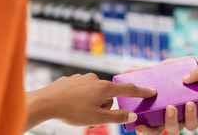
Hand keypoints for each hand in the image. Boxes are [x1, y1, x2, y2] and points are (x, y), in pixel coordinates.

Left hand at [24, 72, 155, 130]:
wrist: (45, 102)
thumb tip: (132, 115)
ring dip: (91, 106)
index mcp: (104, 88)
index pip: (128, 89)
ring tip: (79, 116)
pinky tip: (71, 106)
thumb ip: (117, 117)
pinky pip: (82, 91)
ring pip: (94, 95)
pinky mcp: (71, 80)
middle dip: (103, 109)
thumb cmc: (71, 111)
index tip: (152, 91)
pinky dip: (81, 101)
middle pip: (108, 97)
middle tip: (92, 120)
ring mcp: (82, 78)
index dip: (141, 92)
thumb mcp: (97, 118)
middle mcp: (95, 79)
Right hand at [135, 57, 197, 134]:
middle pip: (157, 130)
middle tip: (143, 126)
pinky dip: (189, 115)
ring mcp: (185, 117)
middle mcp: (172, 114)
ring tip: (171, 107)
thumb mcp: (168, 67)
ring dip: (170, 120)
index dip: (140, 125)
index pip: (148, 120)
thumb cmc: (190, 69)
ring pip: (174, 129)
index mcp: (161, 105)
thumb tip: (125, 72)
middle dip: (149, 131)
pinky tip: (189, 104)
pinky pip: (192, 123)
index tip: (134, 123)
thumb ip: (149, 71)